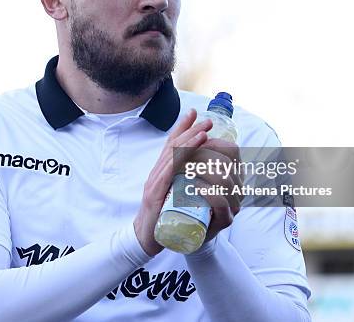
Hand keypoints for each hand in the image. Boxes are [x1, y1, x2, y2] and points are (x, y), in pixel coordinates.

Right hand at [134, 109, 211, 255]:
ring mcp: (154, 183)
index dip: (181, 127)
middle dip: (190, 130)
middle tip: (207, 121)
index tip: (194, 113)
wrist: (146, 240)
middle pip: (172, 146)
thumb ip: (183, 183)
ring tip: (204, 131)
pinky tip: (190, 154)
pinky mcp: (154, 194)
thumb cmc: (162, 219)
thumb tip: (199, 173)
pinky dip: (180, 160)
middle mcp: (156, 173)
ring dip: (189, 141)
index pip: (171, 145)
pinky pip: (168, 173)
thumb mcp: (174, 196)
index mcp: (160, 172)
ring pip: (172, 156)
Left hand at [186, 140, 242, 242]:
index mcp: (232, 172)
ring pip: (225, 181)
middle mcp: (237, 187)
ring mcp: (233, 204)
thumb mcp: (185, 165)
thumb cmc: (182, 194)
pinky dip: (208, 191)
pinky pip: (222, 203)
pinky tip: (195, 186)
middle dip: (204, 155)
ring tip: (185, 169)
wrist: (177, 227)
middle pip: (227, 163)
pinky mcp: (225, 220)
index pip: (232, 150)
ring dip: (204, 171)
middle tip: (184, 155)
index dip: (213, 142)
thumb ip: (189, 142)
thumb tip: (192, 113)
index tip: (195, 141)